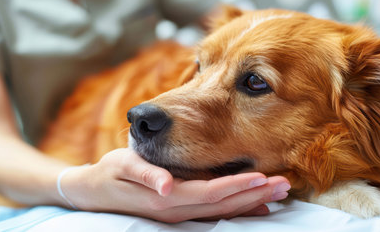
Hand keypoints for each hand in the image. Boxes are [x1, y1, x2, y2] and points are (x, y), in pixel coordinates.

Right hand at [61, 148, 290, 222]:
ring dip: (251, 200)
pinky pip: (214, 211)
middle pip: (224, 204)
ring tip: (278, 191)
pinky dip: (236, 207)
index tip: (263, 178)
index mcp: (167, 198)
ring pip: (223, 210)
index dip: (237, 187)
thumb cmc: (109, 173)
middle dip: (255, 195)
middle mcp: (178, 210)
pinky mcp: (181, 210)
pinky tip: (255, 203)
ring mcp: (180, 213)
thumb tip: (167, 186)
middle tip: (285, 184)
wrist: (95, 191)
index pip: (210, 193)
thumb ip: (145, 175)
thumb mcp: (122, 167)